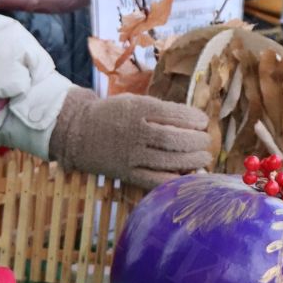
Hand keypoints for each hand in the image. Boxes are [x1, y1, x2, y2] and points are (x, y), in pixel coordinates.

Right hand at [48, 88, 211, 188]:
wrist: (76, 131)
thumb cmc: (112, 114)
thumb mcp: (133, 101)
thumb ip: (159, 111)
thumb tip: (193, 122)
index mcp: (137, 108)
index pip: (173, 114)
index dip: (194, 119)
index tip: (203, 121)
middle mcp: (134, 131)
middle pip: (174, 139)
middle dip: (196, 141)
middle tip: (206, 141)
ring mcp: (130, 154)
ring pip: (167, 160)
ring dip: (191, 161)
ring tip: (203, 158)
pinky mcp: (126, 173)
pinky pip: (153, 180)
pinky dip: (173, 180)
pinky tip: (186, 176)